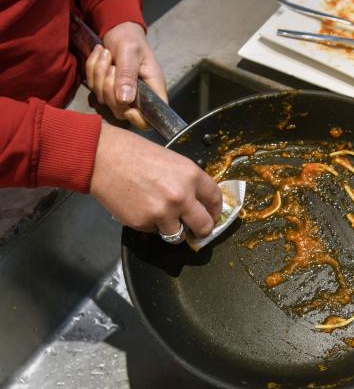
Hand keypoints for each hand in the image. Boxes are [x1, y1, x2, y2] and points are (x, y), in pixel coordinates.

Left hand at [85, 22, 166, 129]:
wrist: (120, 30)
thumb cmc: (131, 40)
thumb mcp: (130, 53)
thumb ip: (127, 75)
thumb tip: (125, 100)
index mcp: (153, 91)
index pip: (149, 119)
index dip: (137, 119)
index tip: (126, 104)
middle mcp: (138, 97)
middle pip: (121, 112)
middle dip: (109, 89)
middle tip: (112, 66)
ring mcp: (121, 95)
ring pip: (104, 100)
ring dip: (99, 75)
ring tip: (105, 54)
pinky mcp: (107, 89)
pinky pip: (94, 89)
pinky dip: (92, 70)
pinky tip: (99, 55)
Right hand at [90, 122, 222, 237]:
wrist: (103, 157)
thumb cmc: (135, 153)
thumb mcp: (172, 160)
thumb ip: (187, 181)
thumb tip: (197, 201)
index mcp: (192, 175)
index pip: (215, 199)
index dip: (215, 210)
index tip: (212, 215)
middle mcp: (181, 197)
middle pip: (204, 226)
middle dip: (202, 230)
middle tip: (196, 230)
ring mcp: (162, 213)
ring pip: (178, 235)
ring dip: (173, 230)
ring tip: (164, 219)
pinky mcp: (143, 223)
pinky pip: (154, 232)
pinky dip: (150, 225)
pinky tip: (141, 208)